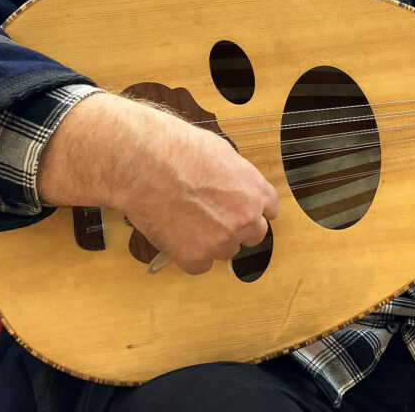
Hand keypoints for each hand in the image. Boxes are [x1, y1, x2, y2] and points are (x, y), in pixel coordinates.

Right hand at [37, 93, 279, 274]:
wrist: (144, 163)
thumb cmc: (178, 149)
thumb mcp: (221, 152)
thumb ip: (238, 177)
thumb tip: (237, 186)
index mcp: (255, 191)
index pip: (270, 211)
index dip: (253, 208)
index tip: (240, 208)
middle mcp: (245, 219)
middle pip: (254, 235)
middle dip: (237, 227)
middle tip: (212, 216)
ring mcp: (221, 241)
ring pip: (226, 251)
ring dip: (212, 241)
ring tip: (187, 219)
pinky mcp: (195, 258)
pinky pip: (200, 265)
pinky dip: (189, 254)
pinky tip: (175, 232)